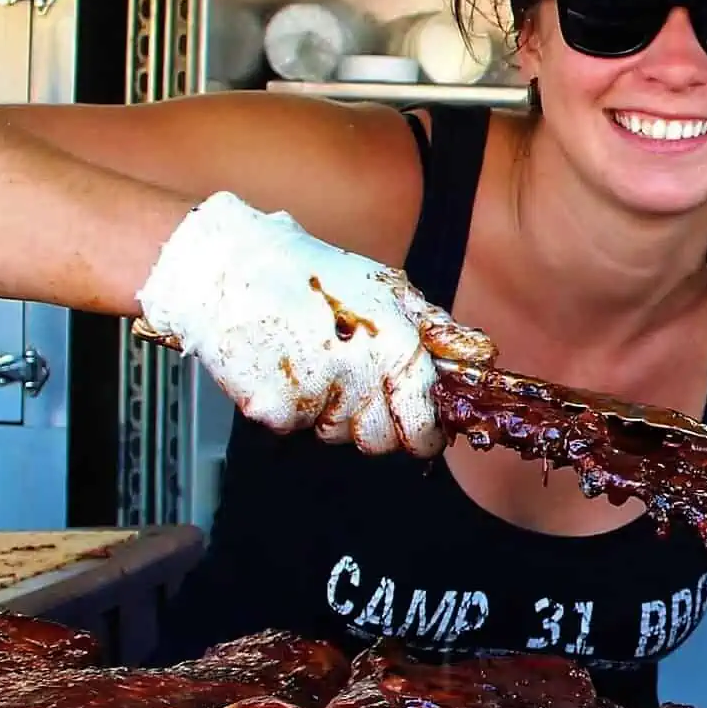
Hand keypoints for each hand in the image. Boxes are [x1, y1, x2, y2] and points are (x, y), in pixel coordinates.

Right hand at [135, 191, 494, 456]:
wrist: (221, 267)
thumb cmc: (306, 272)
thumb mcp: (385, 287)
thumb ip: (438, 329)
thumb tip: (485, 356)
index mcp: (393, 344)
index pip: (422, 420)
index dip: (426, 435)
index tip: (423, 435)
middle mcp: (358, 373)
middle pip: (382, 440)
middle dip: (378, 426)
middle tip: (358, 389)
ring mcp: (313, 394)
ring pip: (338, 435)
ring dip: (333, 413)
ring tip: (315, 363)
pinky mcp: (271, 409)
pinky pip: (297, 428)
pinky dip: (294, 409)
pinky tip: (286, 368)